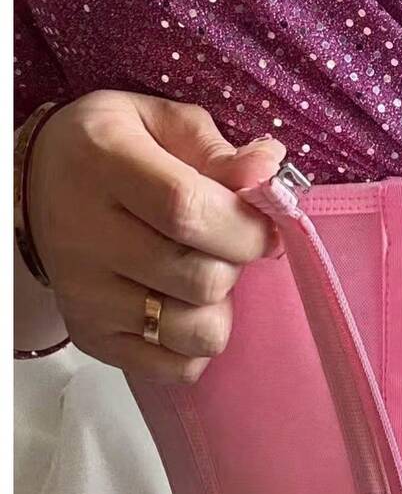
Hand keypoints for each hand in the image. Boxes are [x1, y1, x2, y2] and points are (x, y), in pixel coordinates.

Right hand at [26, 90, 285, 382]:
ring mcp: (87, 296)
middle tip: (222, 246)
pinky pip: (178, 368)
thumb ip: (217, 150)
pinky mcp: (93, 338)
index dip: (246, 226)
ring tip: (198, 276)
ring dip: (218, 308)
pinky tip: (180, 307)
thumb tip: (268, 168)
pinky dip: (195, 344)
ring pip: (197, 333)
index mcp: (104, 164)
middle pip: (202, 280)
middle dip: (235, 264)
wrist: (40, 188)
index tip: (263, 226)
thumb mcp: (161, 125)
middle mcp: (86, 235)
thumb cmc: (115, 153)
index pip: (190, 210)